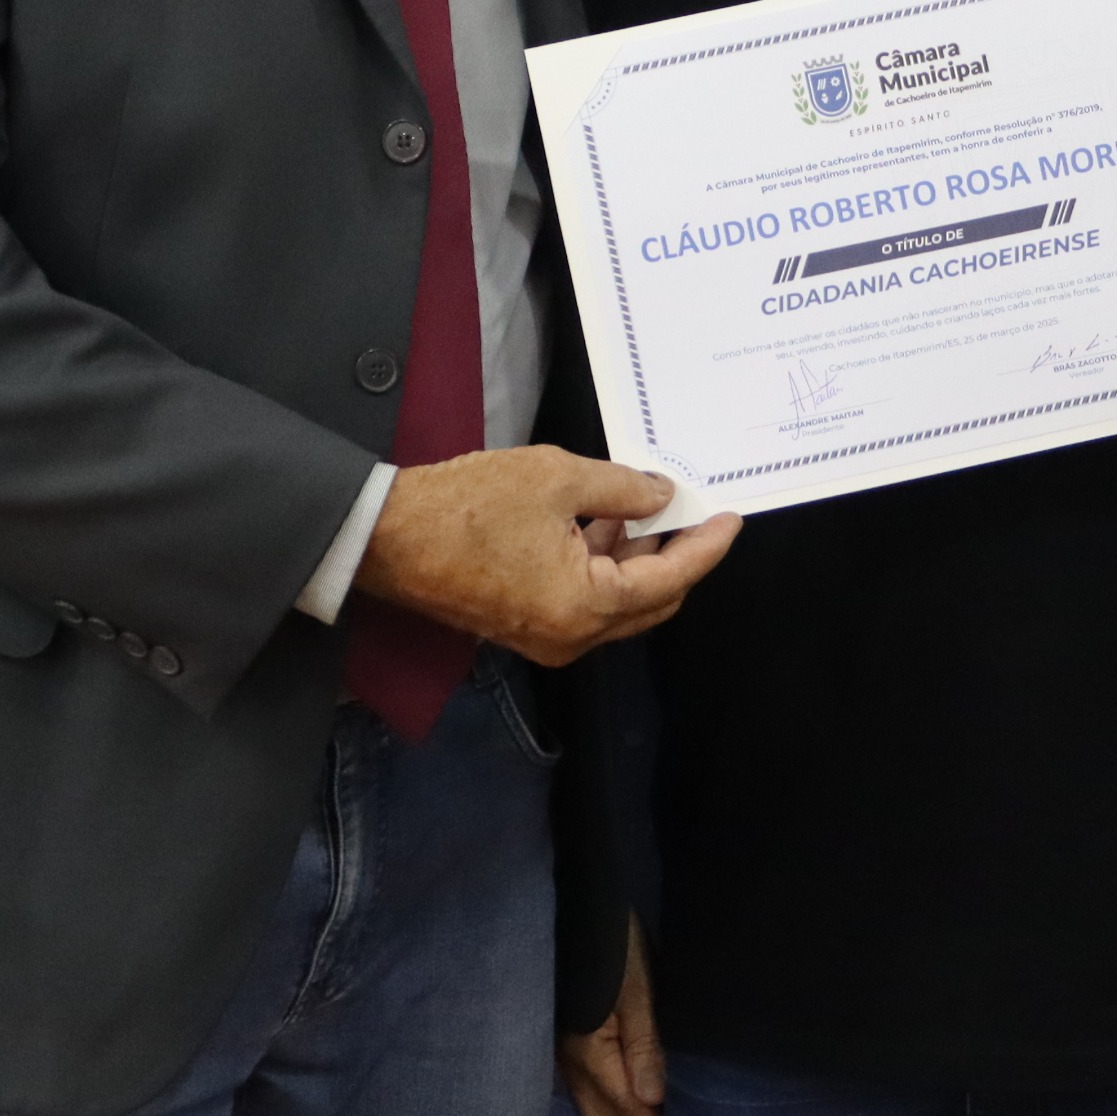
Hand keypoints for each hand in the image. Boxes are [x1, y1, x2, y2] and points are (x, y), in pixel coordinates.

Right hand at [355, 447, 740, 666]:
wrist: (386, 537)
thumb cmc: (468, 506)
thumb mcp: (557, 478)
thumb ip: (622, 490)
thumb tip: (660, 497)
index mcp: (586, 606)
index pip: (669, 580)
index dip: (705, 547)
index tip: (730, 518)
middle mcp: (571, 637)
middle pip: (649, 603)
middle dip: (676, 557)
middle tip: (692, 511)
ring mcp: (545, 637)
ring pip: (616, 603)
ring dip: (634, 557)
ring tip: (642, 503)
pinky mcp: (522, 626)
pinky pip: (583, 601)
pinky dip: (601, 566)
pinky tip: (601, 522)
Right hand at [558, 919, 665, 1115]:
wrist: (572, 908)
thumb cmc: (610, 945)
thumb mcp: (637, 988)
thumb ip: (644, 1045)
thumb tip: (653, 1102)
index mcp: (590, 1055)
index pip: (627, 1113)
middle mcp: (572, 1065)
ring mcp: (566, 1056)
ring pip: (594, 1112)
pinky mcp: (570, 1043)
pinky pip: (590, 1093)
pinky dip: (614, 1111)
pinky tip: (636, 1107)